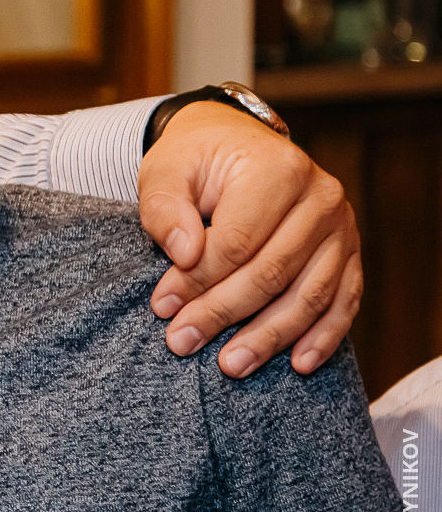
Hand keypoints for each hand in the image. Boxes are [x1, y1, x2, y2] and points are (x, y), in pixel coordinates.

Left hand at [136, 101, 359, 377]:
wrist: (235, 145)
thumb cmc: (196, 162)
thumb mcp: (165, 171)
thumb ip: (165, 208)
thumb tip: (184, 253)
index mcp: (278, 170)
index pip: (237, 241)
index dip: (198, 280)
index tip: (162, 308)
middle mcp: (321, 198)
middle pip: (272, 271)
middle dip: (224, 314)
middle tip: (183, 343)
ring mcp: (342, 227)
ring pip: (310, 294)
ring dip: (270, 336)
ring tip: (231, 365)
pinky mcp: (349, 253)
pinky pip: (344, 300)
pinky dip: (323, 336)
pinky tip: (299, 364)